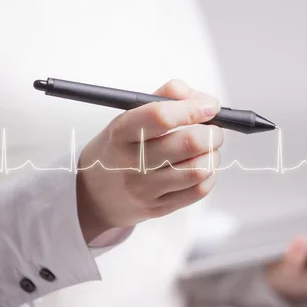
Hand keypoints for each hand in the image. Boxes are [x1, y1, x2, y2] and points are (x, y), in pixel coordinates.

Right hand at [76, 80, 222, 240]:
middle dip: (212, 132)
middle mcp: (131, 162)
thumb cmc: (118, 150)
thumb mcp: (128, 118)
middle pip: (188, 143)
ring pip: (198, 169)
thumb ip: (164, 98)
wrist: (93, 196)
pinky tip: (202, 167)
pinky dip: (210, 175)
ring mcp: (145, 189)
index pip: (160, 116)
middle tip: (213, 129)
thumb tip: (200, 99)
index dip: (192, 109)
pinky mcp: (158, 208)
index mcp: (121, 132)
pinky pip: (198, 191)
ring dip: (213, 154)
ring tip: (207, 149)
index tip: (210, 106)